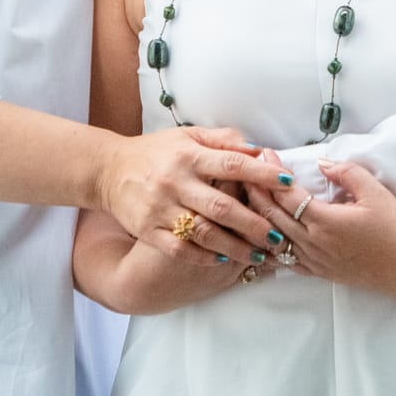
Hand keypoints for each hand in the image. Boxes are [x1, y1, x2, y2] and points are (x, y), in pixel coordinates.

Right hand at [97, 126, 289, 265]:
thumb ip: (223, 140)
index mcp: (188, 156)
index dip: (262, 174)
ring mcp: (161, 209)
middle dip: (254, 224)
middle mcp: (176, 182)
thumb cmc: (155, 152)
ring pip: (204, 233)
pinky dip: (205, 256)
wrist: (108, 170)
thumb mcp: (187, 136)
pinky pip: (180, 249)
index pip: (232, 165)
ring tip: (260, 255)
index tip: (287, 183)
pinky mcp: (148, 230)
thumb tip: (258, 150)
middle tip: (280, 235)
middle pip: (222, 207)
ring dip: (235, 246)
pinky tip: (225, 259)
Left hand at [245, 152, 395, 302]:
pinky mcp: (316, 271)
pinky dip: (266, 245)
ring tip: (246, 197)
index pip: (287, 195)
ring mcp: (312, 260)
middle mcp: (313, 243)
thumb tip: (322, 163)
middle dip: (255, 190)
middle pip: (272, 215)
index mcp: (325, 222)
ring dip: (256, 216)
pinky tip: (257, 235)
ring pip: (272, 237)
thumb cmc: (394, 231)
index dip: (272, 173)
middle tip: (246, 171)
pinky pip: (282, 260)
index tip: (266, 155)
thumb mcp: (376, 193)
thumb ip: (347, 173)